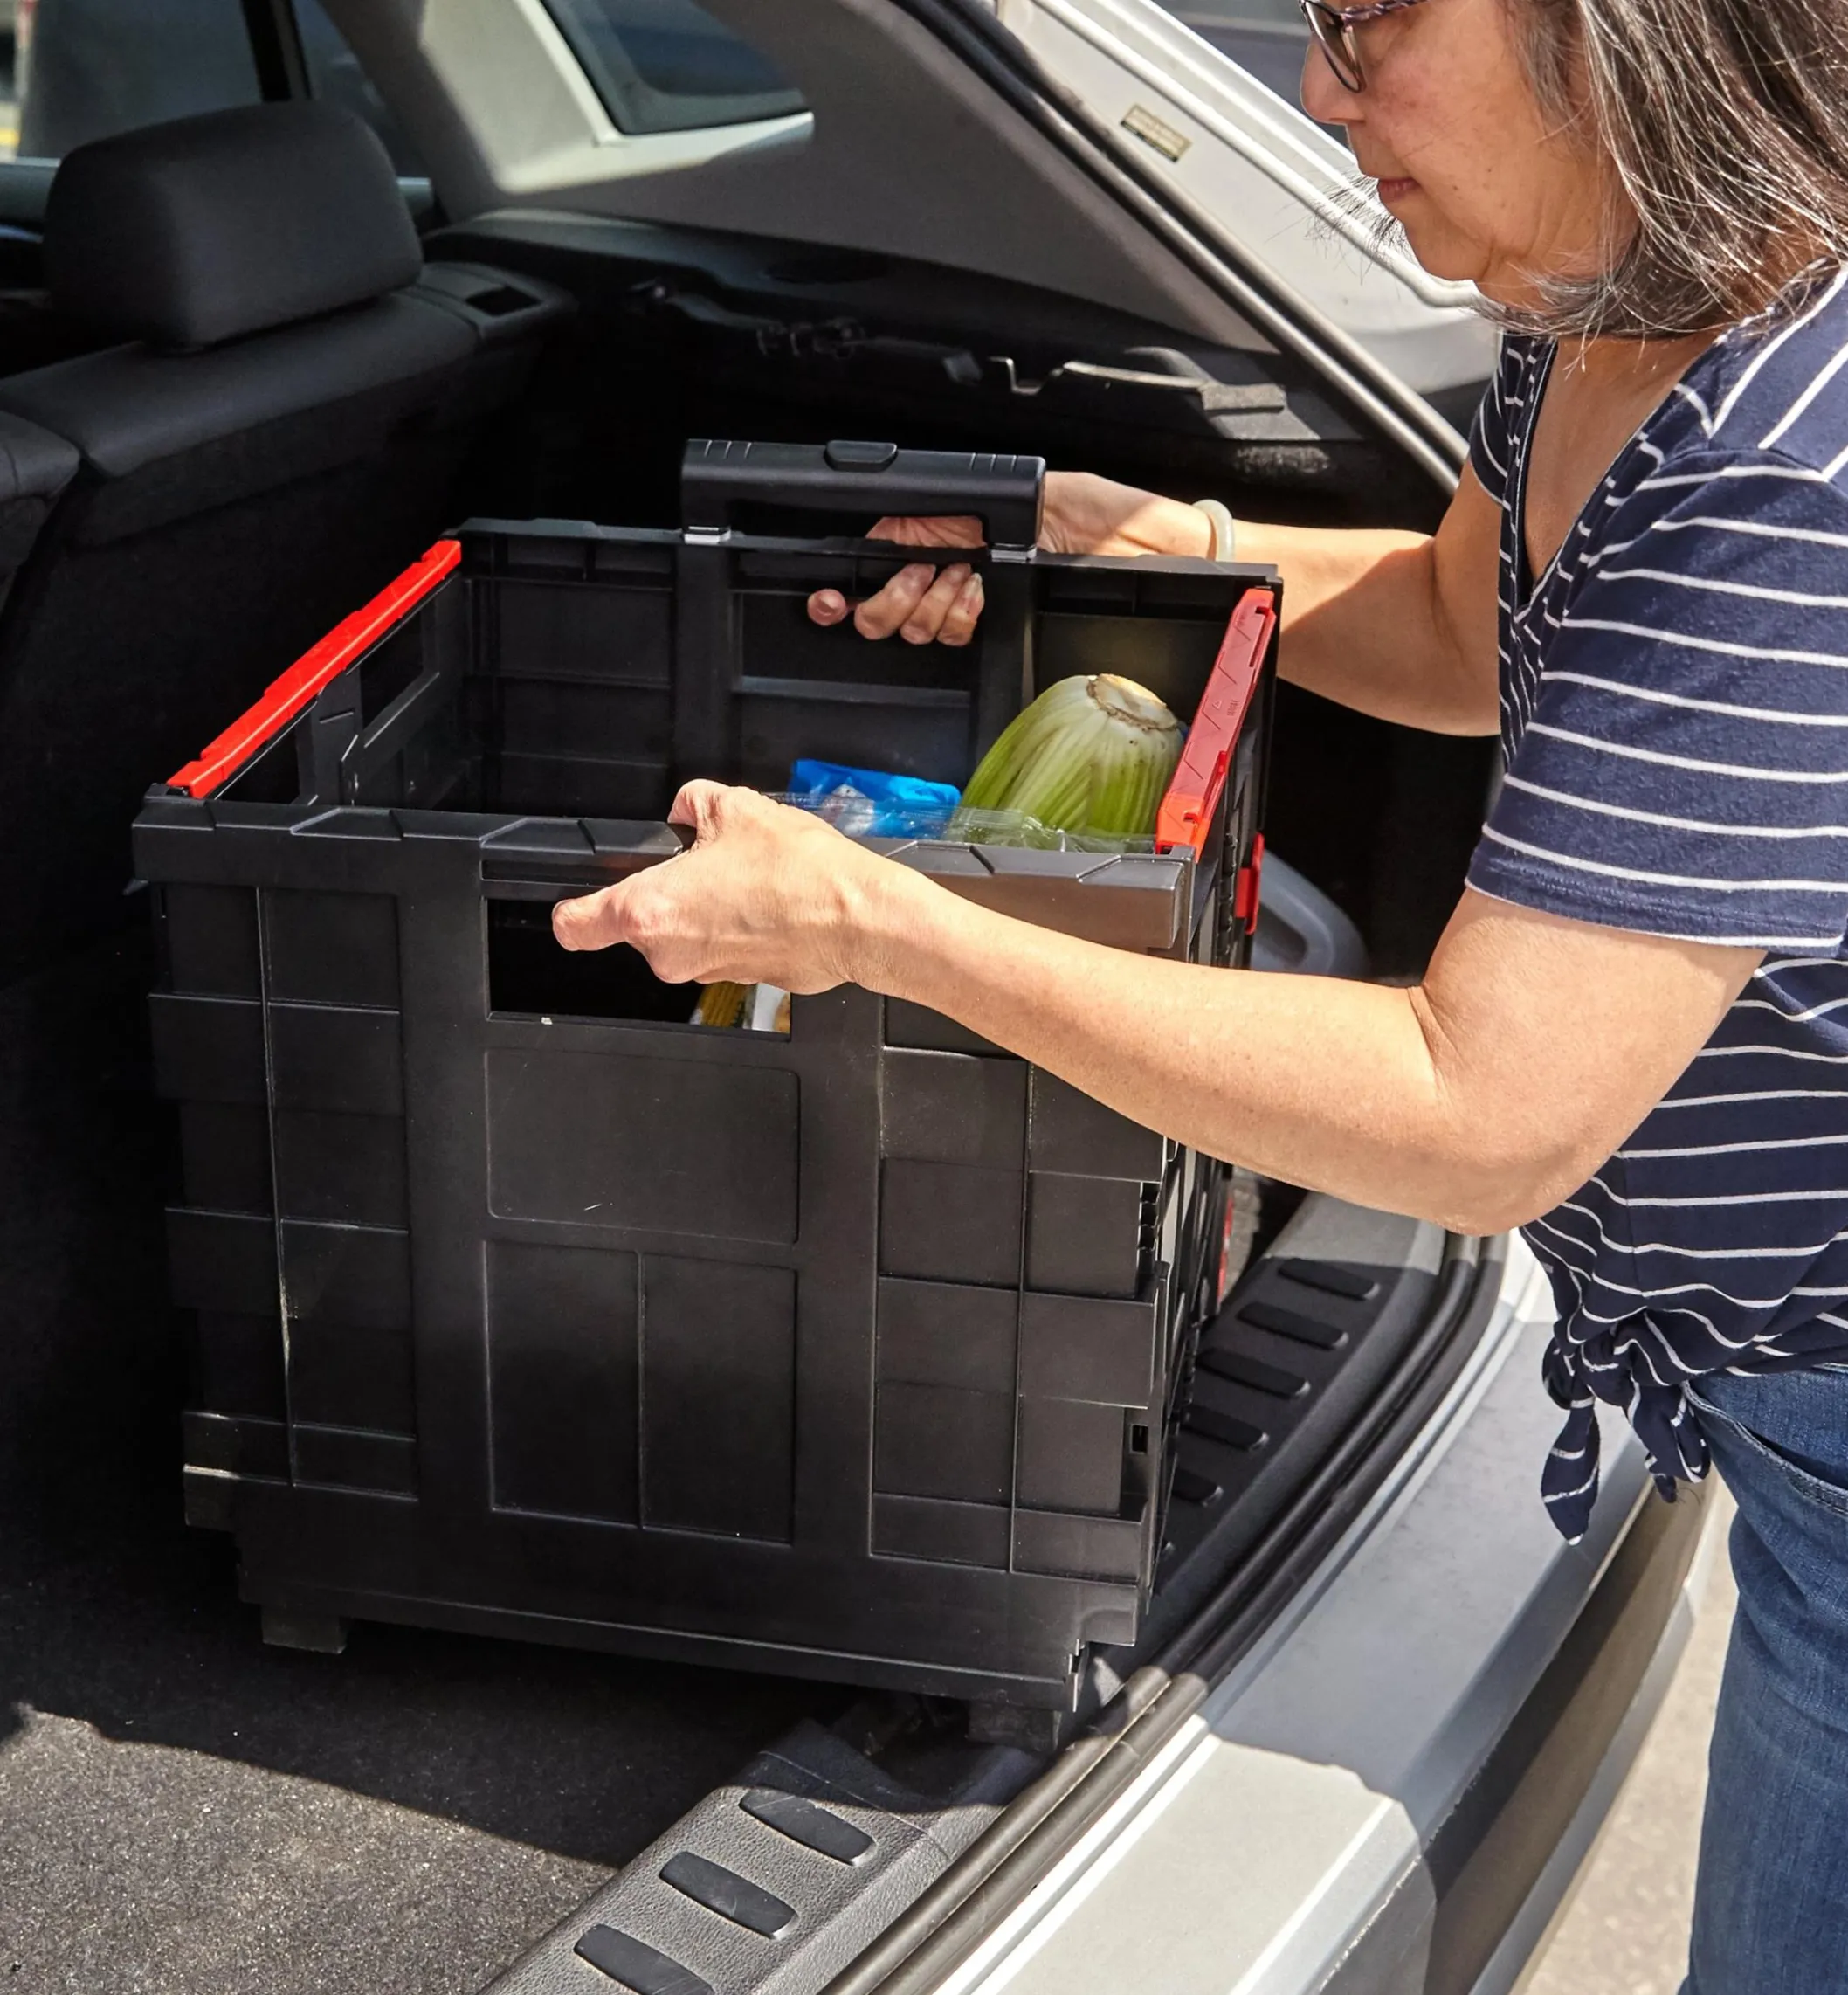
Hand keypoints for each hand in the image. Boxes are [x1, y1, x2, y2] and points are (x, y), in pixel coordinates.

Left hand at [550, 780, 908, 993]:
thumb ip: (692, 803)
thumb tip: (684, 808)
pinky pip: (723, 948)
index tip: (579, 902)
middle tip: (708, 863)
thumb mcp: (735, 809)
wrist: (855, 919)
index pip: (576, 926)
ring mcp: (706, 972)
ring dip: (706, 910)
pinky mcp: (742, 981)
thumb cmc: (797, 874)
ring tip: (750, 879)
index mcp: (650, 910)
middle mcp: (670, 952)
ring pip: (687, 937)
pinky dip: (738, 927)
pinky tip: (770, 901)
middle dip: (670, 892)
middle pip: (642, 924)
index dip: (573, 911)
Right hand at [806, 471, 1217, 644]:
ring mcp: (982, 597)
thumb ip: (973, 505)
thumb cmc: (1117, 517)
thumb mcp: (1042, 491)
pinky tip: (978, 612)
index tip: (850, 585)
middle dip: (901, 592)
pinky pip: (954, 640)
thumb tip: (907, 518)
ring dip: (933, 608)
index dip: (870, 568)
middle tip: (933, 580)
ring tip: (968, 590)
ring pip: (919, 620)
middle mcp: (968, 560)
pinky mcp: (1001, 628)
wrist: (1162, 561)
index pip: (894, 543)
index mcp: (970, 521)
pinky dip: (957, 628)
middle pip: (894, 592)